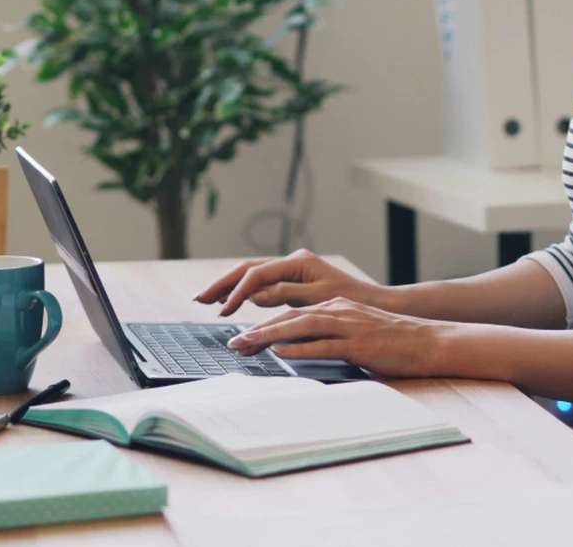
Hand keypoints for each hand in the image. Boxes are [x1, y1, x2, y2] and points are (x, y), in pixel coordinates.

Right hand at [194, 249, 381, 317]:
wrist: (373, 304)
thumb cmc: (352, 302)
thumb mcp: (319, 300)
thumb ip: (286, 294)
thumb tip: (254, 294)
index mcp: (298, 262)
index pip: (258, 274)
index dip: (237, 292)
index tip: (223, 310)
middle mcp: (292, 262)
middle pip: (248, 269)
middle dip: (223, 284)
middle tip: (199, 298)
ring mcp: (291, 270)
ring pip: (252, 275)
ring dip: (229, 287)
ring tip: (207, 299)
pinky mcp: (292, 281)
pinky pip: (262, 284)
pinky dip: (244, 292)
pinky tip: (230, 301)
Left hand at [226, 297, 449, 378]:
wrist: (427, 341)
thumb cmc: (391, 342)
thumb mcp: (353, 333)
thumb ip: (326, 337)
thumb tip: (295, 348)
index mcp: (335, 308)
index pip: (291, 313)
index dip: (263, 325)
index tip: (241, 338)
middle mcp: (338, 311)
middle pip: (289, 317)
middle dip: (258, 330)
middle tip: (233, 343)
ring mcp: (349, 326)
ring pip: (301, 326)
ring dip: (270, 335)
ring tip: (247, 344)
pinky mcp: (359, 343)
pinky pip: (325, 344)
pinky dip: (301, 347)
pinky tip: (282, 352)